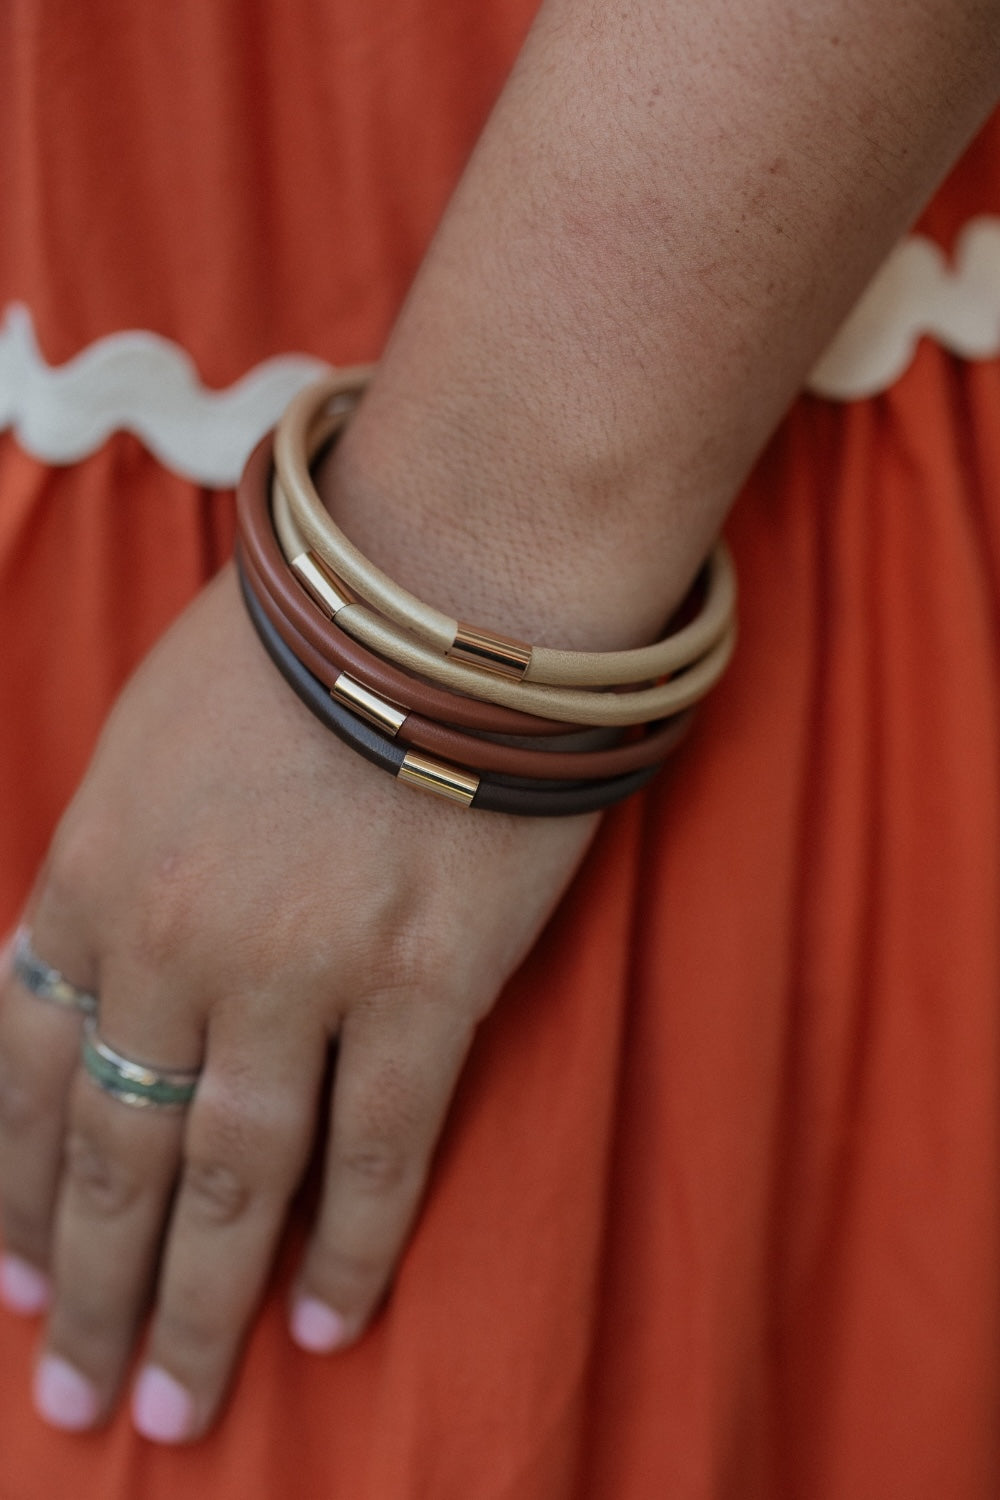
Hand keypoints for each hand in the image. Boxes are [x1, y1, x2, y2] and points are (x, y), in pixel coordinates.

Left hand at [0, 563, 596, 1441]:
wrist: (454, 577)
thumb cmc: (303, 640)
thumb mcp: (151, 738)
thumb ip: (110, 867)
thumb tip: (91, 984)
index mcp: (95, 869)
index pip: (25, 1072)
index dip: (14, 1193)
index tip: (14, 1283)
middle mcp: (178, 940)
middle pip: (115, 1153)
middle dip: (89, 1291)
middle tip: (76, 1406)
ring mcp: (302, 971)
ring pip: (233, 1178)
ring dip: (199, 1309)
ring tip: (177, 1413)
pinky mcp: (426, 983)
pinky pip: (380, 1149)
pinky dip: (352, 1250)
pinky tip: (329, 1323)